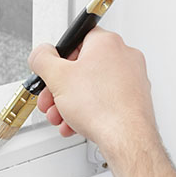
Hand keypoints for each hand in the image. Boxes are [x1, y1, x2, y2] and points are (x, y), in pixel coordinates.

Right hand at [28, 27, 156, 153]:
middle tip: (51, 99)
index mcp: (107, 43)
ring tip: (62, 116)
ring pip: (92, 87)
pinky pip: (105, 100)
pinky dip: (88, 111)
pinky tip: (76, 123)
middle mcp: (124, 57)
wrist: (126, 138)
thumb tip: (40, 54)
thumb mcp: (57, 78)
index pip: (78, 38)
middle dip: (61, 87)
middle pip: (83, 67)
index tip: (51, 70)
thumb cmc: (102, 108)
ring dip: (71, 102)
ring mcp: (132, 79)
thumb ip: (42, 59)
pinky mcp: (135, 99)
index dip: (59, 57)